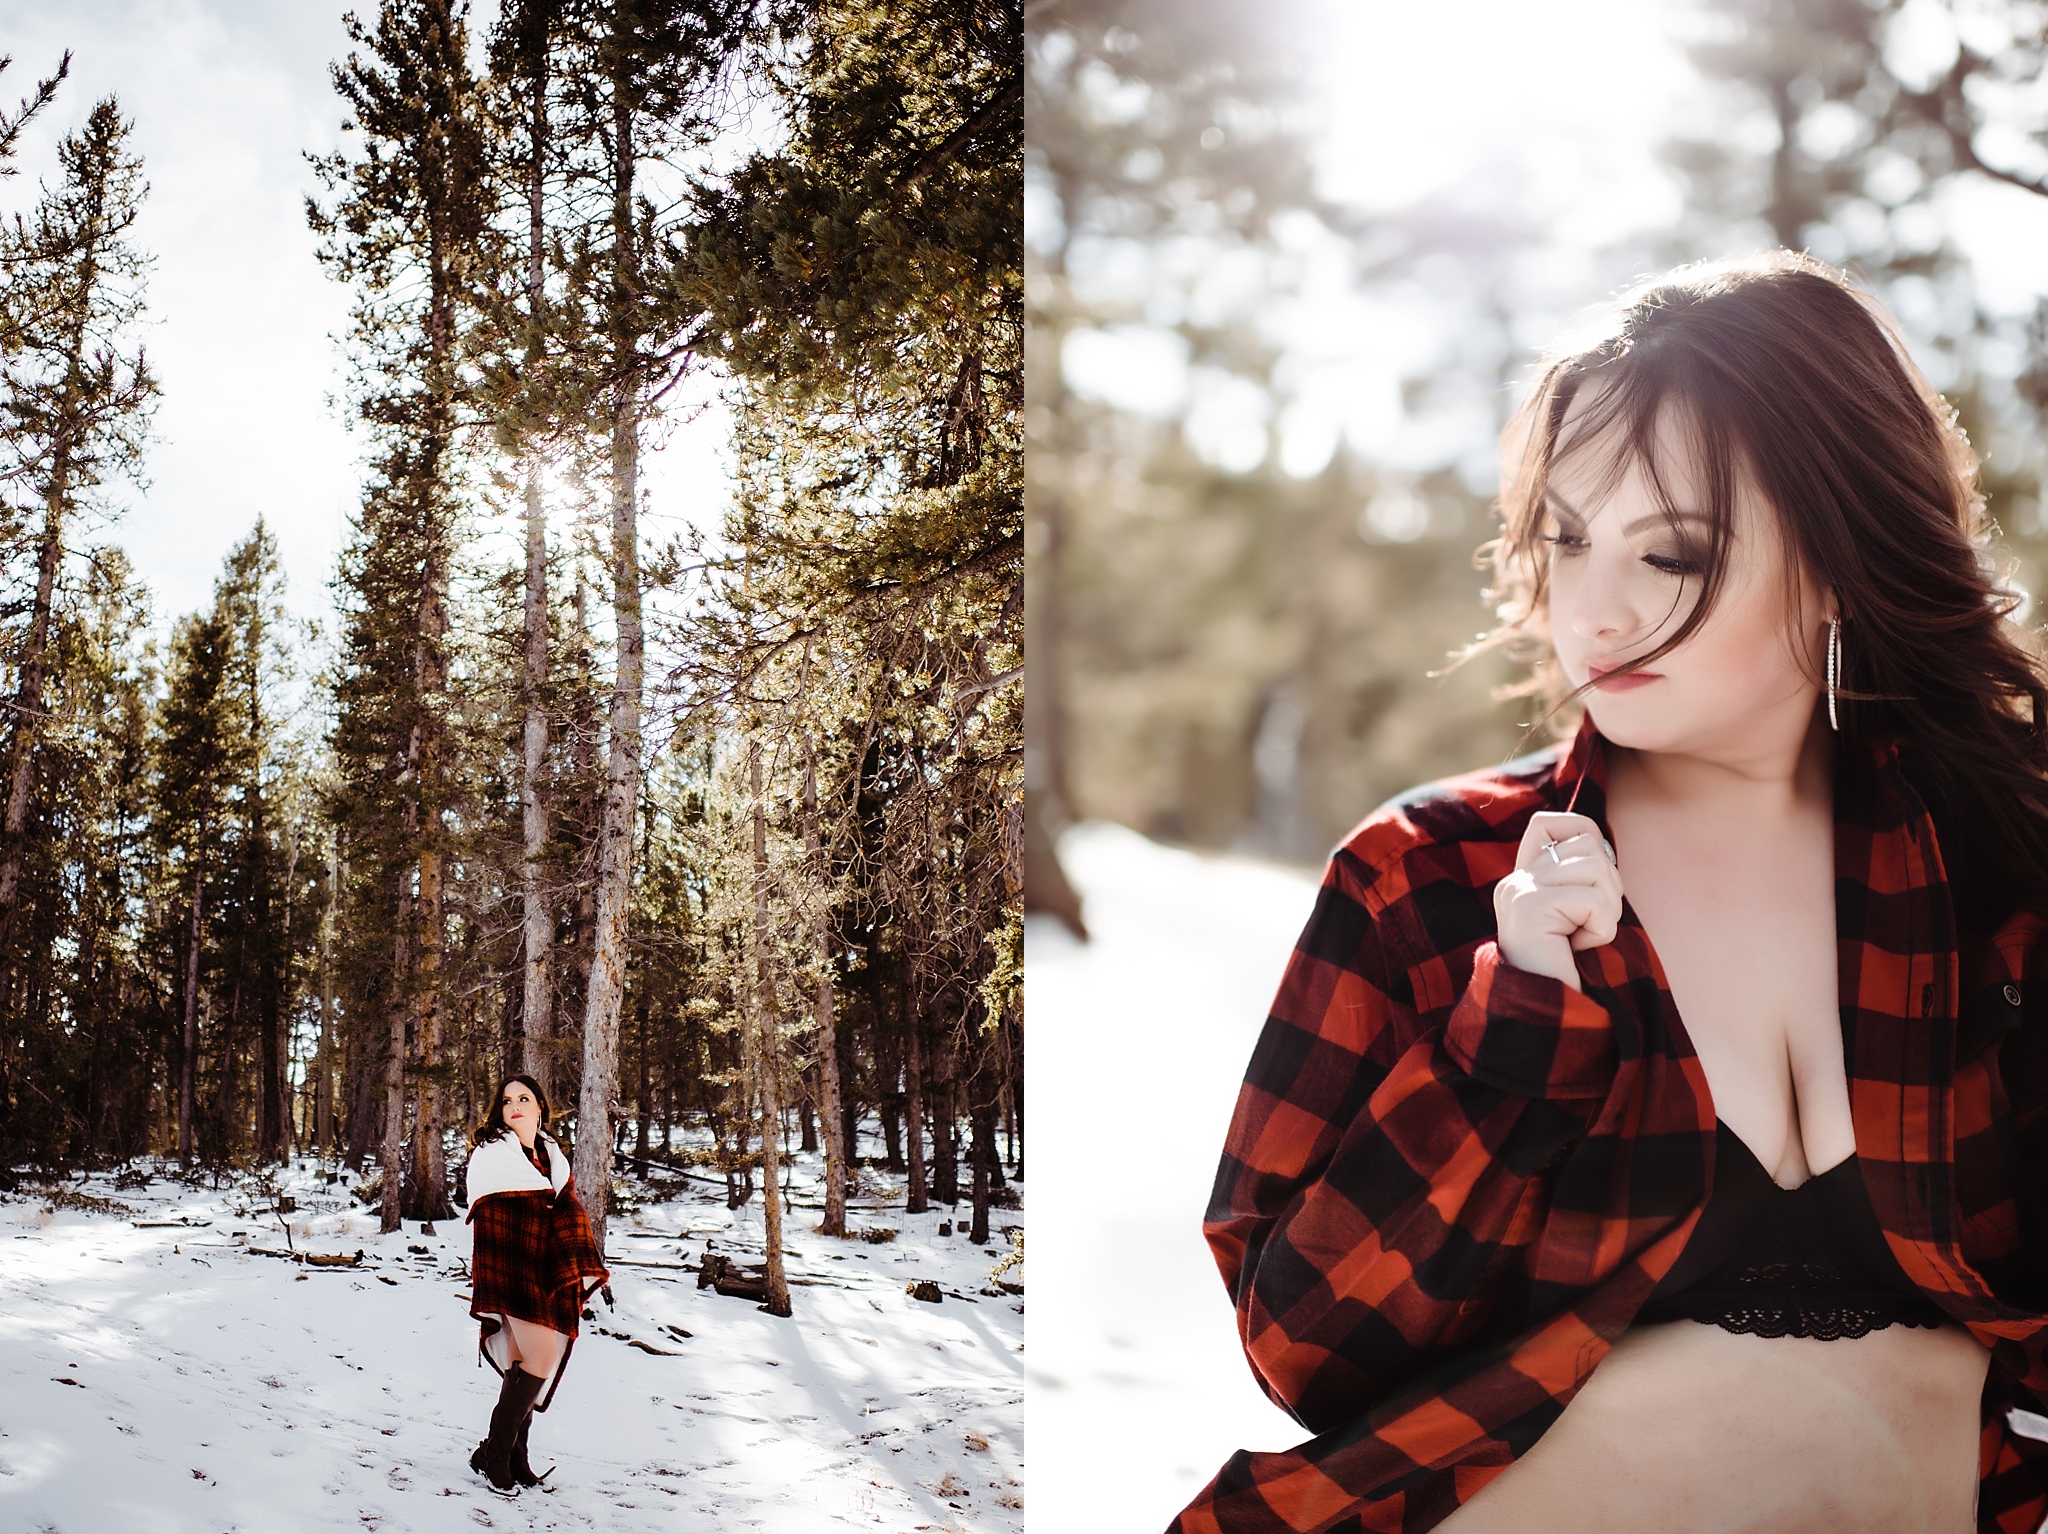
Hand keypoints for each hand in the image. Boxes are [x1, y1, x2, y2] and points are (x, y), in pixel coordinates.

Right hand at [1492, 812, 1622, 991]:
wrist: (1551, 1016)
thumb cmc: (1574, 968)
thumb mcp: (1577, 915)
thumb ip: (1580, 877)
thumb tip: (1600, 844)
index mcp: (1522, 878)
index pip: (1551, 822)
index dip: (1585, 838)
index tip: (1592, 884)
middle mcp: (1515, 880)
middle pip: (1588, 845)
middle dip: (1608, 887)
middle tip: (1588, 924)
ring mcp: (1518, 892)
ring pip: (1596, 868)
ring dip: (1607, 910)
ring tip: (1582, 938)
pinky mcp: (1529, 910)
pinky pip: (1593, 902)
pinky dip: (1601, 930)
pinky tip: (1577, 950)